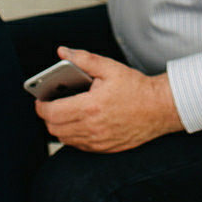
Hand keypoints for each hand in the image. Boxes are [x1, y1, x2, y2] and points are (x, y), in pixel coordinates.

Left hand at [33, 47, 183, 153]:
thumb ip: (83, 59)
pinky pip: (79, 146)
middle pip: (55, 128)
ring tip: (63, 112)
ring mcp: (99, 141)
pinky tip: (79, 122)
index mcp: (90, 107)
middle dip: (48, 116)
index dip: (41, 106)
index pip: (52, 112)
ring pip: (65, 139)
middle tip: (50, 104)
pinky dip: (74, 136)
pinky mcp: (105, 148)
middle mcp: (92, 128)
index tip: (40, 98)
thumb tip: (62, 52)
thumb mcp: (110, 67)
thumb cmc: (136, 87)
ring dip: (60, 127)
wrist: (160, 108)